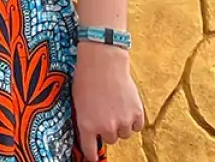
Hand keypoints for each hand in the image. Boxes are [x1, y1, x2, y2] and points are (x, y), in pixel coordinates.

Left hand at [73, 43, 142, 158]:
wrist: (104, 62)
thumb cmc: (86, 78)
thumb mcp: (77, 102)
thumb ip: (85, 120)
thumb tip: (91, 133)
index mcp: (86, 124)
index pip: (90, 150)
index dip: (92, 156)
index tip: (93, 159)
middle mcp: (105, 126)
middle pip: (110, 140)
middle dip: (108, 130)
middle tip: (105, 114)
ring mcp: (122, 121)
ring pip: (124, 135)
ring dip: (121, 125)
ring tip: (115, 107)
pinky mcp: (136, 114)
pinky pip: (137, 127)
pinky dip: (133, 120)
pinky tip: (126, 107)